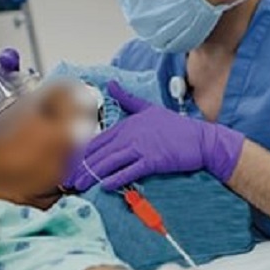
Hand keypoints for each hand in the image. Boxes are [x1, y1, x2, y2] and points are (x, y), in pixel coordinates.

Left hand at [63, 81, 244, 191]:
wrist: (201, 140)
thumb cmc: (176, 128)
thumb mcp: (149, 108)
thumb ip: (128, 99)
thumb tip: (111, 84)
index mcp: (128, 123)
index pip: (98, 139)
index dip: (81, 152)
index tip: (69, 163)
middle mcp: (132, 133)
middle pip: (100, 152)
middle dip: (82, 166)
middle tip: (68, 179)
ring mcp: (142, 147)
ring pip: (111, 161)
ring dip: (93, 174)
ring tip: (80, 184)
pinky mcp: (153, 160)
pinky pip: (130, 170)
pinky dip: (116, 178)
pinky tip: (105, 185)